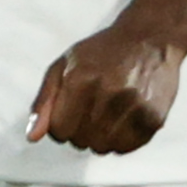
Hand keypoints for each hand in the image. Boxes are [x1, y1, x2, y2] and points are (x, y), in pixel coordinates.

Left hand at [27, 16, 186, 153]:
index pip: (59, 131)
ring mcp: (134, 106)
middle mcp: (108, 94)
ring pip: (103, 148)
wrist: (149, 39)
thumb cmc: (101, 53)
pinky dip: (120, 141)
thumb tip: (32, 137)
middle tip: (89, 110)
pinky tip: (122, 120)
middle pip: (80, 142)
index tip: (68, 112)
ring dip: (100, 138)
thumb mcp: (63, 66)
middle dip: (79, 131)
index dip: (60, 125)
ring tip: (106, 115)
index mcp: (80, 79)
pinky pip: (127, 148)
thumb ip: (44, 101)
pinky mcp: (154, 117)